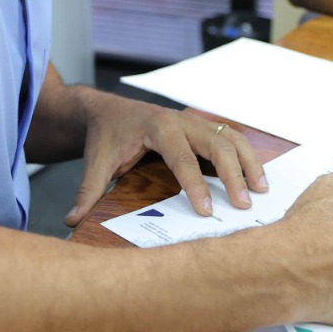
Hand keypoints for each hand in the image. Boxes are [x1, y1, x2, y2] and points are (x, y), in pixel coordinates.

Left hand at [64, 99, 268, 226]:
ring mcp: (195, 121)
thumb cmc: (106, 136)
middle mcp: (181, 120)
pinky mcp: (202, 127)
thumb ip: (87, 191)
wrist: (108, 110)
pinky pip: (231, 137)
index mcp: (157, 127)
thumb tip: (71, 221)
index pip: (181, 158)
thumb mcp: (96, 162)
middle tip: (245, 204)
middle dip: (233, 174)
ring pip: (230, 138)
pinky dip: (247, 155)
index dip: (195, 185)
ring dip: (248, 162)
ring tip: (262, 190)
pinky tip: (257, 177)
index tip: (207, 210)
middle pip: (216, 145)